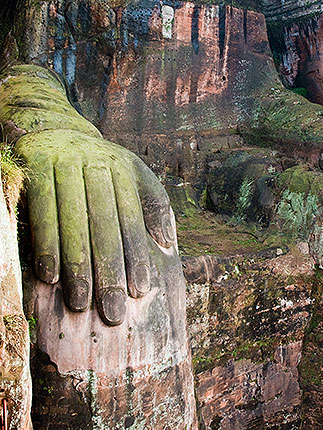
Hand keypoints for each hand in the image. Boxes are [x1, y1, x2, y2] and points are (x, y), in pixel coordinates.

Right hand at [16, 129, 175, 325]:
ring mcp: (65, 163)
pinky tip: (50, 276)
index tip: (139, 290)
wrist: (55, 129)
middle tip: (112, 310)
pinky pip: (42, 210)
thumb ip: (153, 204)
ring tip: (81, 302)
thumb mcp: (132, 173)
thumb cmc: (99, 164)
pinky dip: (46, 243)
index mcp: (122, 168)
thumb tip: (167, 242)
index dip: (136, 254)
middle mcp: (96, 164)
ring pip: (72, 221)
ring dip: (76, 264)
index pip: (131, 217)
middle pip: (104, 223)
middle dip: (108, 269)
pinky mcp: (37, 166)